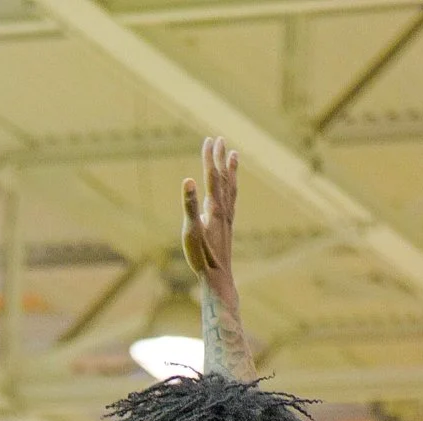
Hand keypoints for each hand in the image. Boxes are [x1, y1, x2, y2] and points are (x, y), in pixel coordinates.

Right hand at [182, 136, 238, 297]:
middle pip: (223, 179)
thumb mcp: (190, 231)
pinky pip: (232, 200)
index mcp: (214, 208)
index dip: (210, 158)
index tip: (209, 140)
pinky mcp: (227, 227)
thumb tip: (188, 180)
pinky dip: (232, 188)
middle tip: (220, 140)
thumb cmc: (202, 258)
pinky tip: (231, 188)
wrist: (219, 279)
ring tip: (234, 155)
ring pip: (231, 188)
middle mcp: (224, 210)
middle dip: (221, 159)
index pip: (212, 177)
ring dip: (231, 171)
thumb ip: (189, 205)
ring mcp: (227, 219)